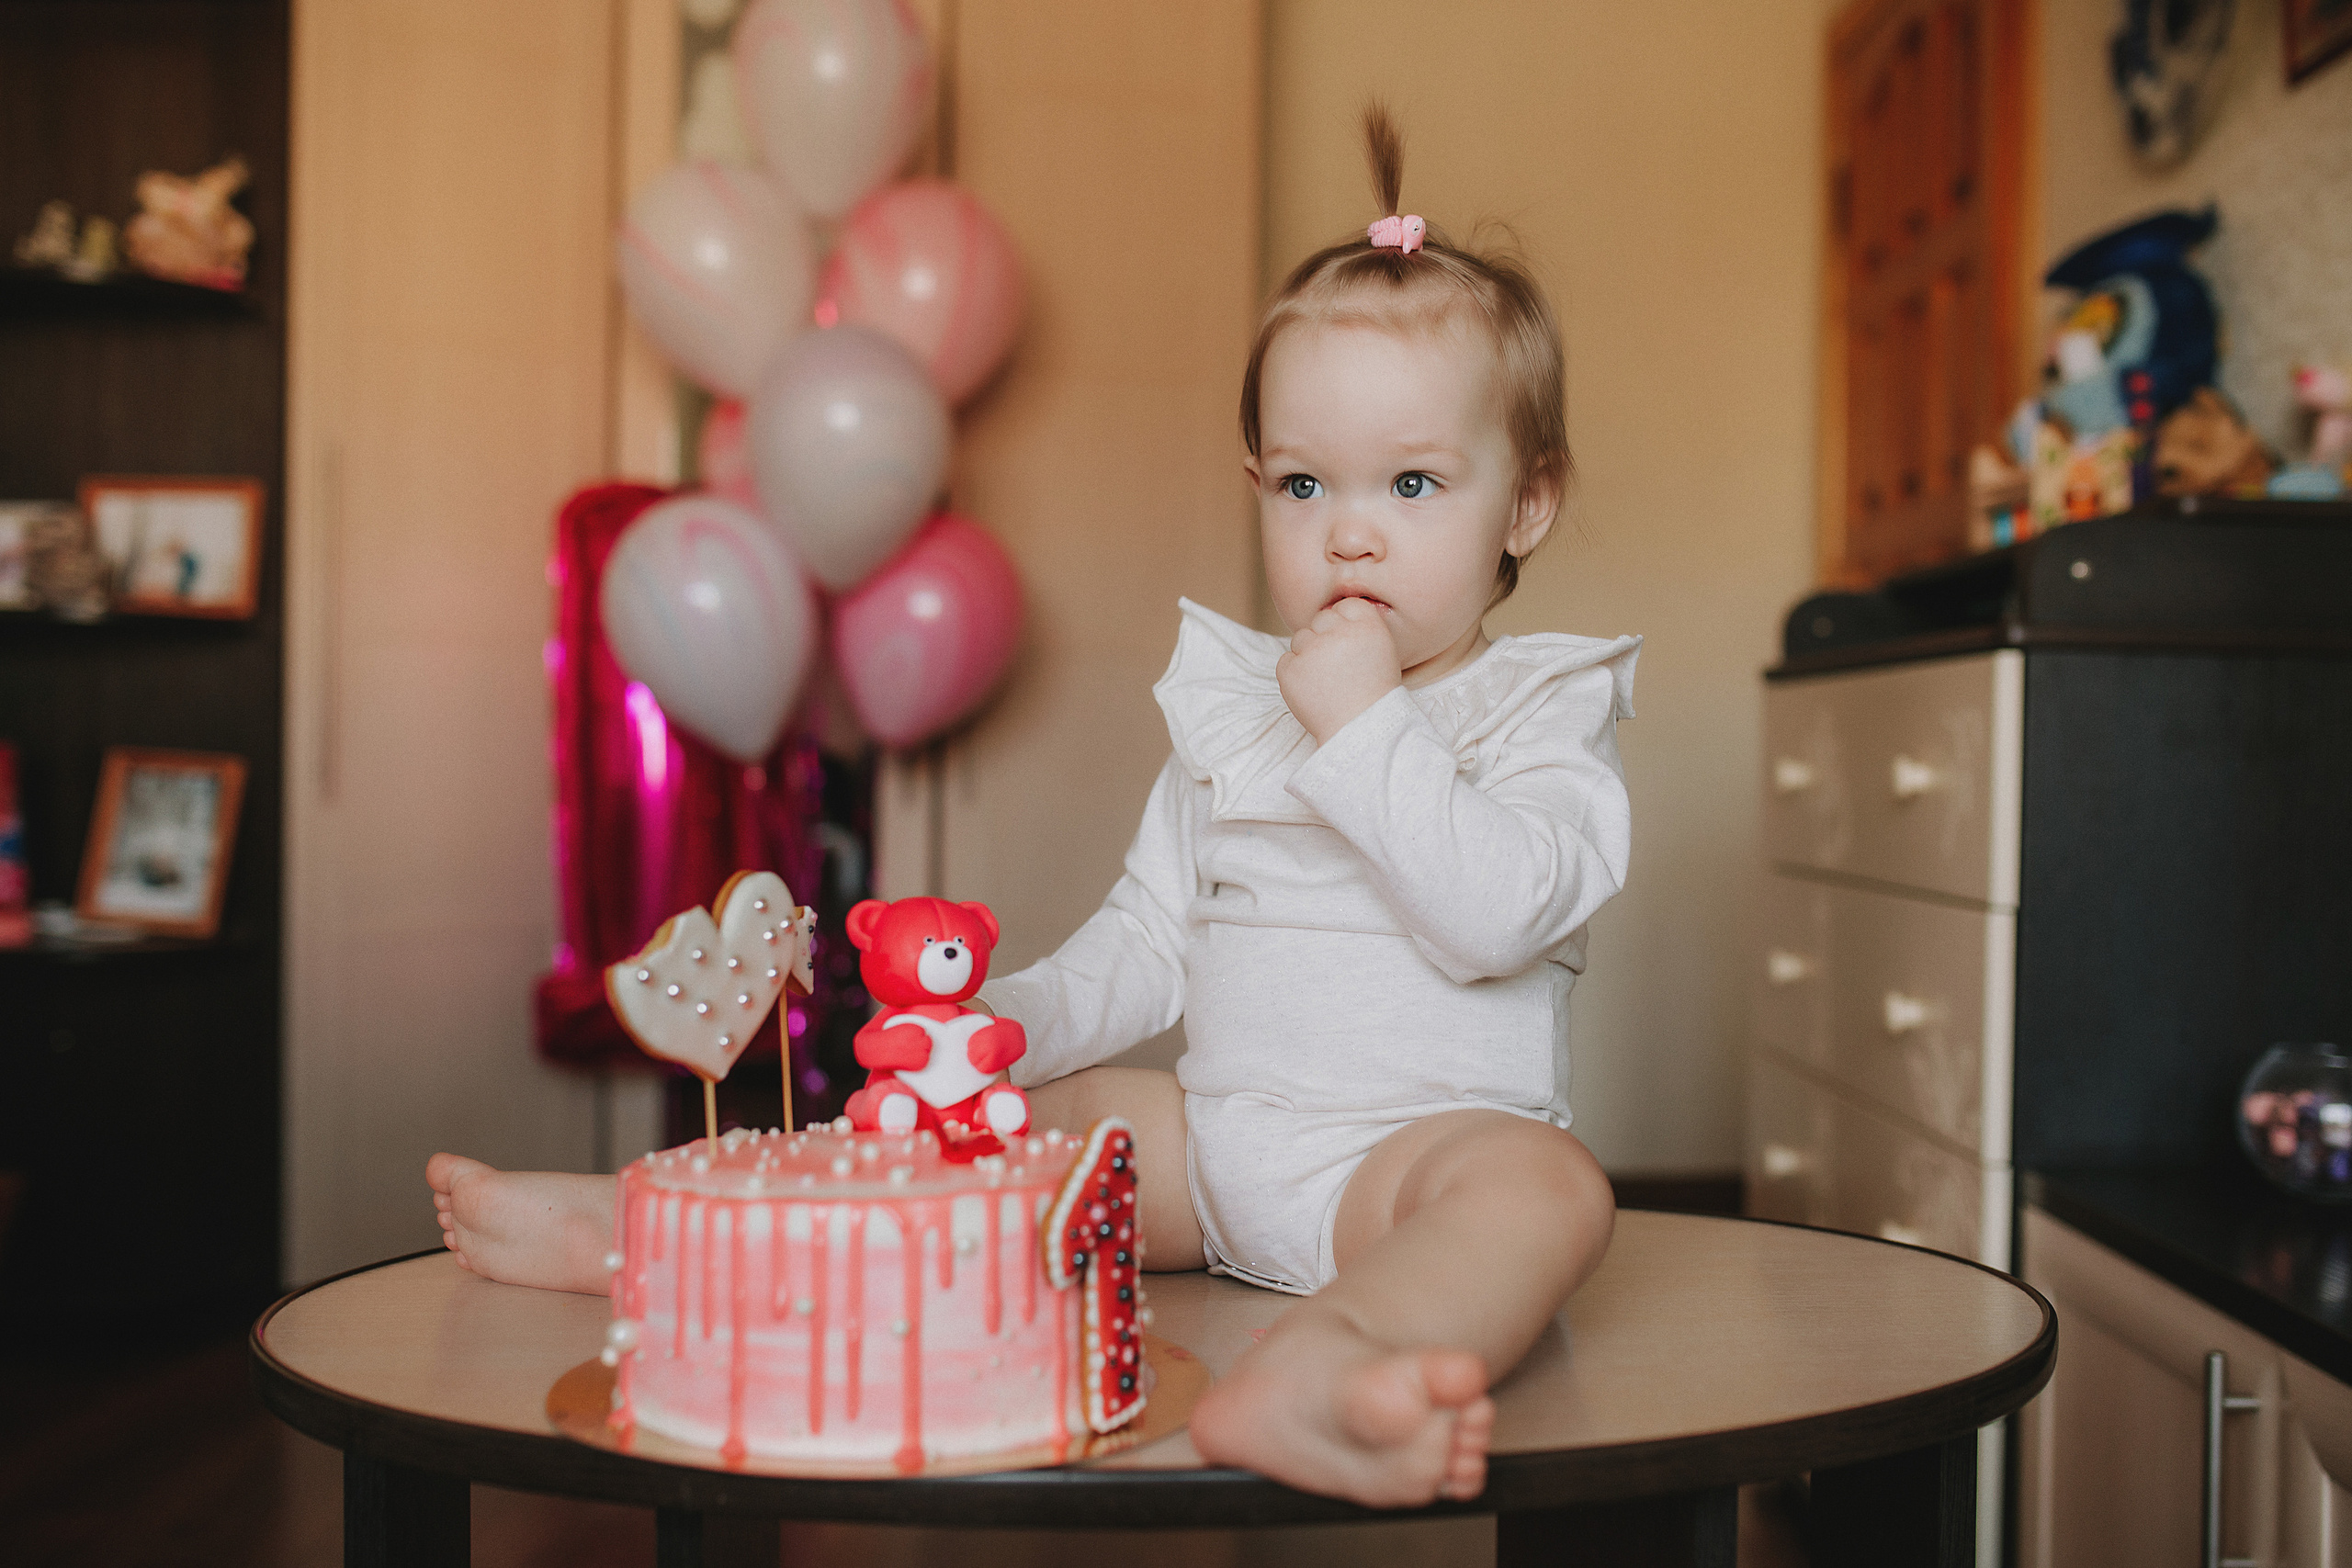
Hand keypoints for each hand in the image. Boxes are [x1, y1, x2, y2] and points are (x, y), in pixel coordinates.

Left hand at [1277, 596, 1402, 743]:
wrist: (1360, 730)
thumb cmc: (1373, 694)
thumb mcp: (1382, 653)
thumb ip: (1360, 629)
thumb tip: (1335, 612)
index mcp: (1368, 626)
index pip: (1346, 605)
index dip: (1345, 622)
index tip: (1348, 642)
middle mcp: (1339, 633)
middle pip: (1321, 618)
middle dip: (1325, 636)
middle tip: (1337, 665)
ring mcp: (1312, 651)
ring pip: (1300, 638)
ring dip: (1308, 654)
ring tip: (1327, 681)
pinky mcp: (1290, 670)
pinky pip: (1286, 660)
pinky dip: (1295, 673)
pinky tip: (1314, 690)